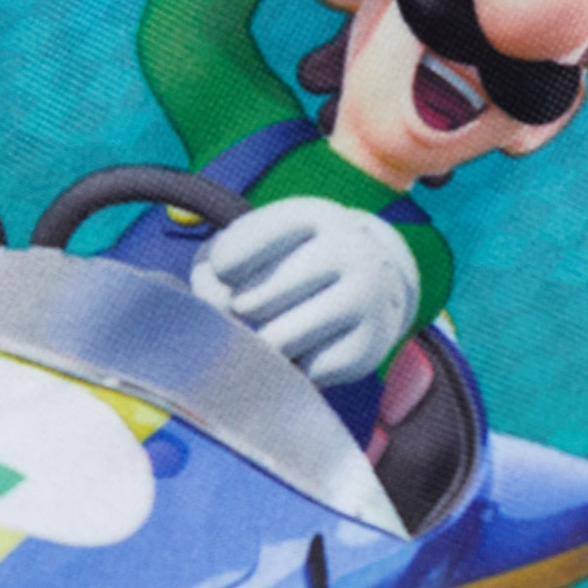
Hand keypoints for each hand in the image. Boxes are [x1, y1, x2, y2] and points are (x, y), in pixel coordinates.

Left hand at [191, 197, 418, 385]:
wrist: (376, 284)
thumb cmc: (293, 262)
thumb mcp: (253, 247)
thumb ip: (211, 275)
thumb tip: (214, 327)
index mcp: (312, 214)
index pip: (231, 257)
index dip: (218, 274)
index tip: (230, 270)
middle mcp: (349, 249)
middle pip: (249, 304)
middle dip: (243, 312)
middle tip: (264, 302)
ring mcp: (367, 299)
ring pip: (276, 342)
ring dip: (270, 343)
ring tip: (289, 322)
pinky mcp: (369, 348)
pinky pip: (303, 373)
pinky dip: (300, 366)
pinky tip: (318, 343)